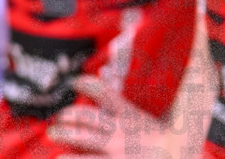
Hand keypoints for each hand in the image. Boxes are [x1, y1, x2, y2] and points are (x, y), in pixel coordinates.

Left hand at [48, 76, 170, 157]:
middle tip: (61, 115)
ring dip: (65, 135)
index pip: (107, 94)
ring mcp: (116, 152)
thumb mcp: (165, 116)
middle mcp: (122, 132)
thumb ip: (148, 98)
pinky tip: (60, 158)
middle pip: (88, 118)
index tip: (76, 82)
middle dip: (70, 114)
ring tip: (54, 133)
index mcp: (132, 116)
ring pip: (82, 140)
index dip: (89, 85)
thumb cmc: (171, 142)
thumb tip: (121, 73)